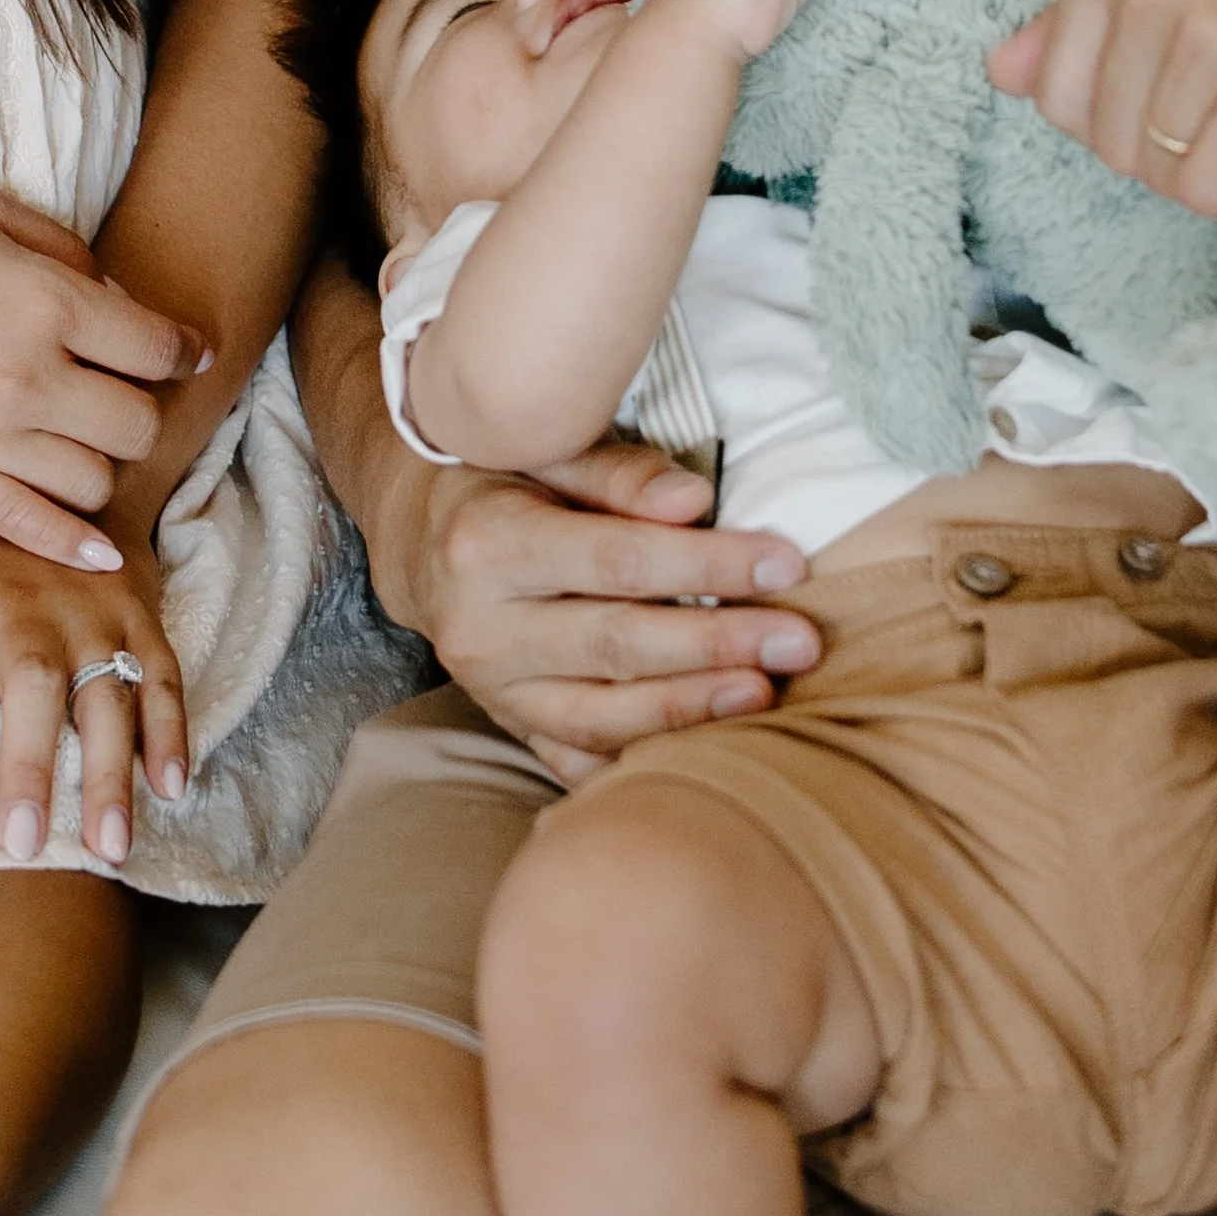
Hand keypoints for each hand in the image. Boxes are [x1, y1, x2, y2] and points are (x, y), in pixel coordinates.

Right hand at [0, 180, 204, 568]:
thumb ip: (66, 254)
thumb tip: (115, 301)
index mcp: (47, 303)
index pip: (157, 348)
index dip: (181, 349)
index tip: (182, 351)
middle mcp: (26, 378)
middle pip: (138, 425)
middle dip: (143, 407)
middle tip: (121, 391)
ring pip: (93, 483)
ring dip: (101, 462)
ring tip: (82, 439)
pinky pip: (25, 525)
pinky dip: (72, 543)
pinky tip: (100, 550)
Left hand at [0, 513, 189, 868]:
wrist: (59, 489)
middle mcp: (25, 604)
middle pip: (29, 682)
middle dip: (27, 767)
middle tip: (21, 845)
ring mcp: (92, 609)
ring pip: (105, 692)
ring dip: (109, 773)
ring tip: (109, 847)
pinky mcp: (140, 616)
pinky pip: (162, 677)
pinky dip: (169, 734)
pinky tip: (171, 788)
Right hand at [379, 436, 822, 784]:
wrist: (415, 536)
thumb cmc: (499, 478)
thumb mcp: (543, 452)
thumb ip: (619, 475)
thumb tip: (695, 502)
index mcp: (488, 545)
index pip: (616, 560)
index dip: (706, 565)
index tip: (785, 564)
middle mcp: (480, 627)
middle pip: (615, 643)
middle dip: (716, 644)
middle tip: (801, 641)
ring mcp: (490, 689)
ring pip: (600, 714)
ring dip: (690, 708)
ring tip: (766, 692)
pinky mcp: (507, 723)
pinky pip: (578, 760)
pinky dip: (640, 763)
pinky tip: (706, 756)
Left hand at [990, 0, 1216, 215]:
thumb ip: (1092, 4)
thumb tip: (1003, 72)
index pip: (1056, 92)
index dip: (1120, 114)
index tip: (1182, 88)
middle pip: (1100, 141)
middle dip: (1161, 149)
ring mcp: (1205, 29)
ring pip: (1153, 172)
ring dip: (1207, 167)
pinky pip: (1209, 190)